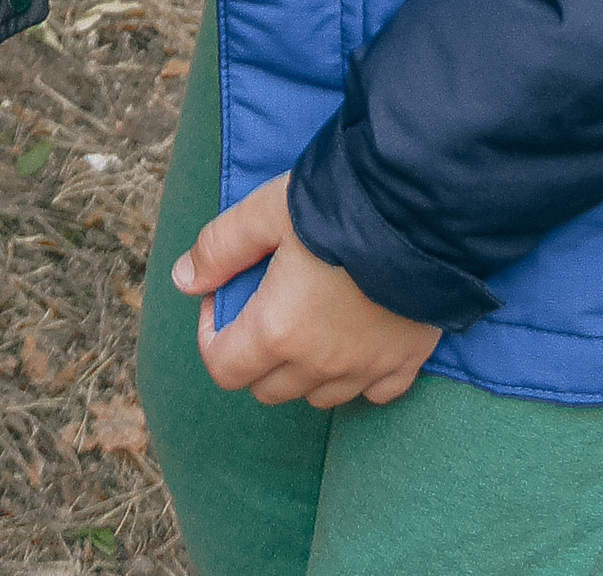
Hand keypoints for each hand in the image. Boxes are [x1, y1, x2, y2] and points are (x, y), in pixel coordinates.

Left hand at [172, 176, 440, 410]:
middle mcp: (318, 365)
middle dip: (252, 354)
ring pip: (316, 396)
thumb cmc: (337, 207)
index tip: (221, 298)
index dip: (210, 335)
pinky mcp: (405, 364)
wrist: (420, 214)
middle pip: (267, 388)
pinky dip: (357, 377)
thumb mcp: (265, 212)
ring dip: (301, 369)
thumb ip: (219, 248)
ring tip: (307, 319)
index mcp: (277, 331)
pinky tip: (355, 342)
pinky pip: (372, 393)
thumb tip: (182, 279)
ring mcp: (364, 370)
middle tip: (262, 304)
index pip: (223, 368)